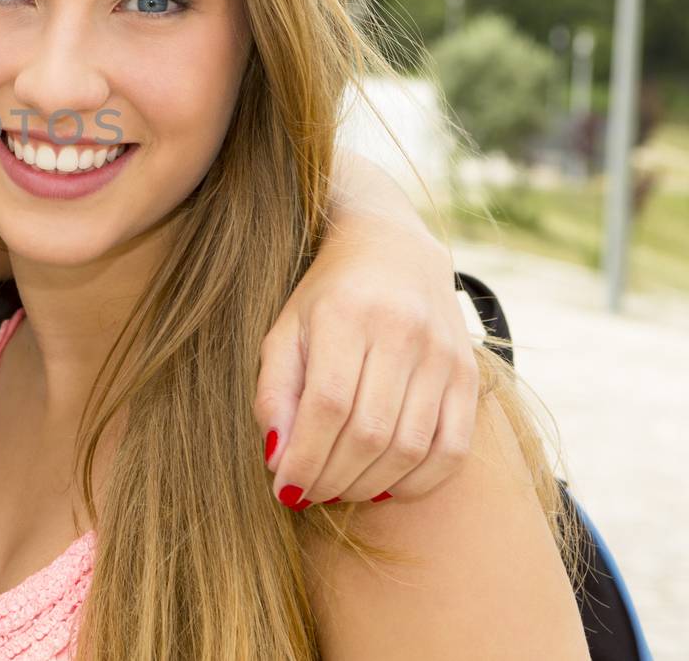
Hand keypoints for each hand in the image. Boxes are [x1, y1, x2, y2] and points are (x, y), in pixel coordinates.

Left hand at [254, 225, 477, 508]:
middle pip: (368, 432)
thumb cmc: (326, 298)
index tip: (282, 487)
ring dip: (368, 484)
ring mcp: (442, 355)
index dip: (304, 458)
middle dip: (331, 478)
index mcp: (346, 316)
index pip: (327, 406)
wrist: (393, 250)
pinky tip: (384, 484)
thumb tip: (277, 458)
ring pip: (409, 447)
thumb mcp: (284, 330)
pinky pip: (454, 448)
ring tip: (337, 489)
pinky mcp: (469, 375)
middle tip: (307, 494)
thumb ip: (274, 391)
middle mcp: (401, 333)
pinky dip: (418, 480)